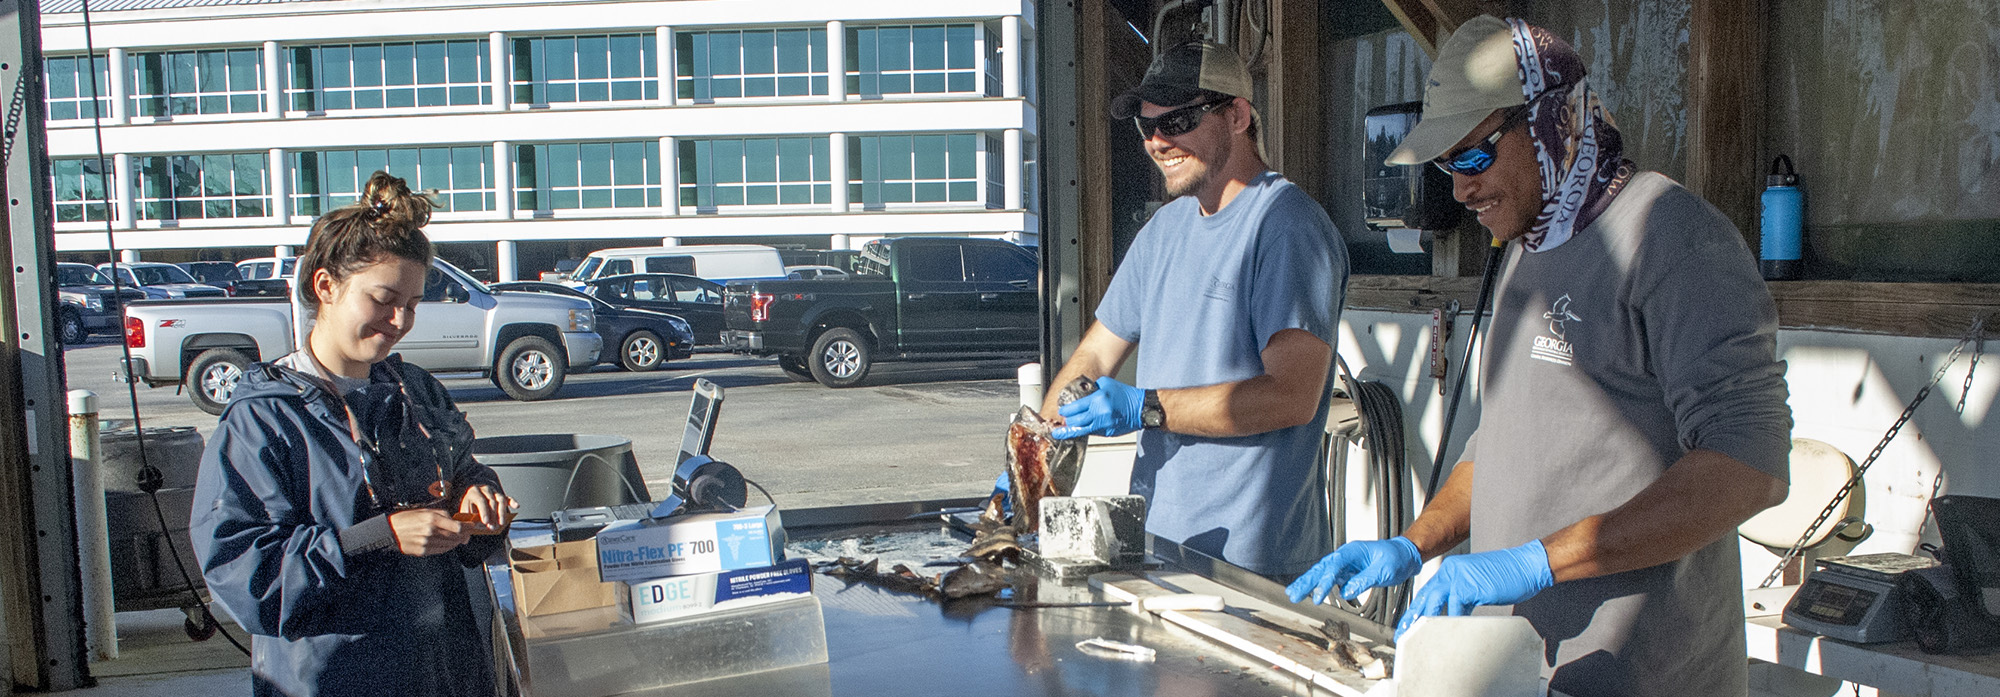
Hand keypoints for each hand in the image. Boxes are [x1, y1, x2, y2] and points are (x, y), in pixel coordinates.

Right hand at [387, 509, 471, 555]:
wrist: (389, 531)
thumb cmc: (407, 518)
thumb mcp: (425, 511)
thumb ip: (443, 515)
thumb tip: (457, 521)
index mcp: (432, 519)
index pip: (458, 526)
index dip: (468, 527)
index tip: (472, 526)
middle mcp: (431, 532)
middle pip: (456, 537)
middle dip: (465, 535)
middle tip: (468, 533)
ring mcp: (427, 543)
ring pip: (450, 545)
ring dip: (457, 542)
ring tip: (460, 538)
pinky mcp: (423, 551)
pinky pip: (441, 550)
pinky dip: (448, 547)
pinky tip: (449, 543)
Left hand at [453, 484, 516, 533]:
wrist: (470, 499)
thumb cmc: (468, 507)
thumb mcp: (465, 512)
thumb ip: (468, 520)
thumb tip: (471, 533)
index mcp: (474, 492)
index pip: (481, 501)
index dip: (484, 511)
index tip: (485, 522)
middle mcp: (485, 489)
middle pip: (492, 501)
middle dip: (493, 515)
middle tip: (492, 527)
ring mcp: (494, 491)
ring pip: (501, 500)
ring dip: (502, 513)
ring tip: (501, 523)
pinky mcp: (500, 495)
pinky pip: (508, 498)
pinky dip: (513, 502)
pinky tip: (516, 506)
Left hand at [1050, 377, 1144, 438]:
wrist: (1141, 408)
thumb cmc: (1126, 395)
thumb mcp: (1107, 384)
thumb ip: (1092, 387)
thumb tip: (1081, 391)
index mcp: (1098, 400)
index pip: (1075, 408)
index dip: (1065, 412)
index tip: (1062, 412)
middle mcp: (1099, 414)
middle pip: (1076, 422)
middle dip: (1067, 422)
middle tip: (1063, 421)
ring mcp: (1103, 425)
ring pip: (1082, 430)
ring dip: (1072, 430)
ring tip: (1064, 430)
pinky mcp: (1107, 432)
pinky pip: (1092, 432)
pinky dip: (1085, 430)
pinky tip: (1081, 428)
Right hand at [1286, 537, 1422, 604]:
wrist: (1406, 555)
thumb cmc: (1397, 558)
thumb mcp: (1384, 570)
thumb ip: (1364, 580)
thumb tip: (1347, 591)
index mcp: (1353, 551)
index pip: (1334, 566)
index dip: (1324, 581)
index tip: (1319, 596)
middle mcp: (1346, 556)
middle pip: (1321, 568)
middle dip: (1306, 581)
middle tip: (1293, 594)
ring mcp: (1346, 564)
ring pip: (1322, 573)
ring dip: (1308, 584)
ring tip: (1293, 594)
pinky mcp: (1348, 572)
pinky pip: (1331, 579)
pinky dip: (1320, 586)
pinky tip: (1310, 593)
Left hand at [1396, 540, 1554, 638]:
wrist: (1525, 565)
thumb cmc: (1506, 576)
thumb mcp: (1476, 585)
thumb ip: (1461, 596)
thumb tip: (1451, 613)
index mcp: (1450, 570)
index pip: (1427, 592)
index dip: (1416, 609)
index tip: (1407, 624)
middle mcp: (1450, 571)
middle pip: (1425, 598)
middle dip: (1413, 618)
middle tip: (1403, 634)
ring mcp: (1459, 577)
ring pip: (1436, 604)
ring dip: (1428, 623)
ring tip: (1420, 639)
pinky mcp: (1470, 586)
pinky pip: (1457, 609)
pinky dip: (1453, 623)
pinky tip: (1450, 634)